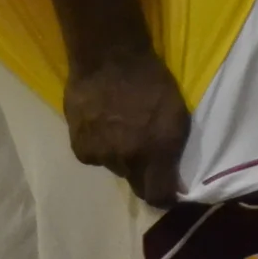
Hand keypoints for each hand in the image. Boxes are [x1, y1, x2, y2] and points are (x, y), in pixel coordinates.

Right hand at [64, 48, 189, 207]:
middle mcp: (127, 159)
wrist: (109, 60)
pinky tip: (104, 126)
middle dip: (144, 173)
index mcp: (156, 150)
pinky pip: (96, 158)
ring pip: (116, 168)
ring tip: (124, 130)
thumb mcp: (177, 113)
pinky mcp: (80, 150)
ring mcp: (101, 156)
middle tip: (146, 150)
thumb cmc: (153, 81)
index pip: (157, 195)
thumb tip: (176, 183)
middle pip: (136, 182)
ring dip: (122, 157)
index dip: (164, 198)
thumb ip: (174, 150)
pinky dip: (101, 148)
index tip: (170, 194)